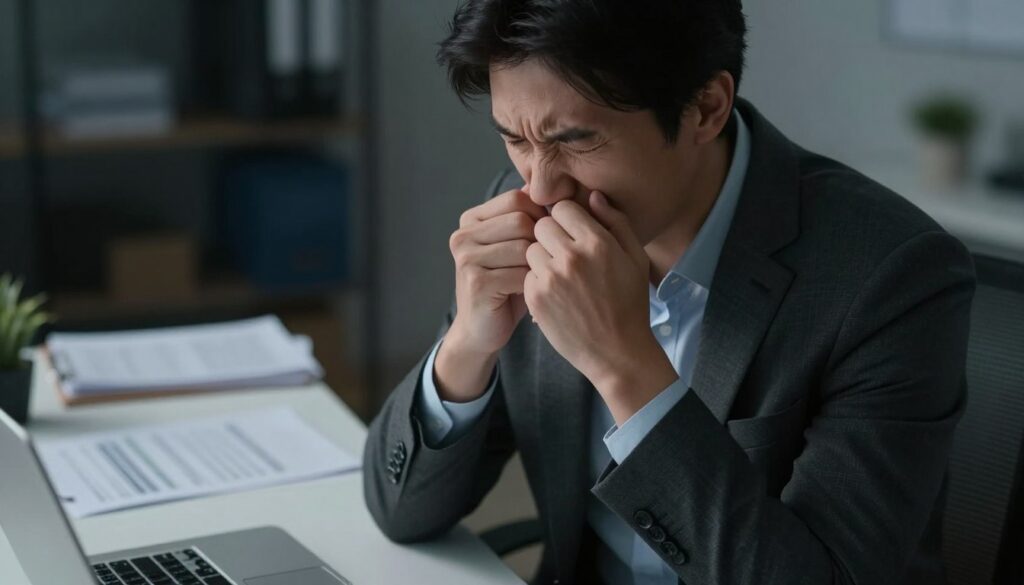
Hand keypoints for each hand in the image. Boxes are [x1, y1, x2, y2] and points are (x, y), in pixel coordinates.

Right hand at [437, 188, 545, 400]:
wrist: (483, 330)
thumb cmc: (507, 285)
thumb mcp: (515, 246)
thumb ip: (526, 216)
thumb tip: (547, 184)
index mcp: (471, 220)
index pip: (517, 199)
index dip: (540, 216)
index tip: (547, 240)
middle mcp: (463, 235)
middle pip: (521, 220)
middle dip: (540, 242)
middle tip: (543, 264)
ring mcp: (466, 258)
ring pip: (523, 246)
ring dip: (539, 265)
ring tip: (538, 278)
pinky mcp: (477, 283)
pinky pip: (522, 273)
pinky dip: (535, 284)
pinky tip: (533, 293)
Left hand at [524, 191, 677, 422]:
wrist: (617, 352)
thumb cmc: (629, 304)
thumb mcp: (635, 259)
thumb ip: (615, 222)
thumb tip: (593, 195)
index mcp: (597, 242)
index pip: (563, 208)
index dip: (566, 219)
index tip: (571, 233)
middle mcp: (572, 256)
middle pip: (542, 225)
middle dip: (550, 236)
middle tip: (564, 255)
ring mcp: (551, 277)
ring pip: (530, 249)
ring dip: (541, 258)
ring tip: (560, 276)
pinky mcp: (536, 297)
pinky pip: (526, 274)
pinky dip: (536, 281)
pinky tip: (555, 295)